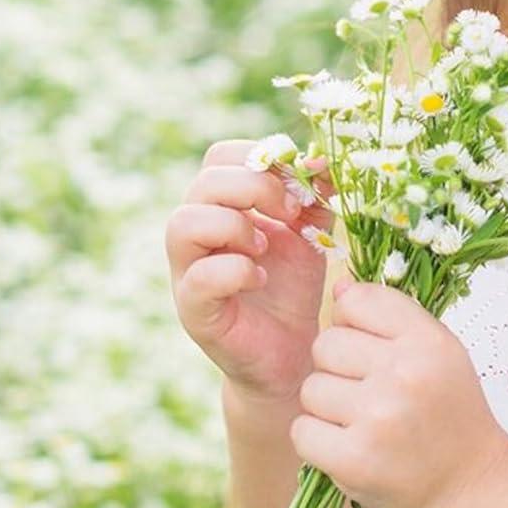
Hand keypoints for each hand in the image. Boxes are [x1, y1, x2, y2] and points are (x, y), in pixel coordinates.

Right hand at [166, 139, 336, 402]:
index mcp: (222, 205)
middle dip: (256, 188)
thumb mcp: (311, 231)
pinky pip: (199, 277)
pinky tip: (260, 278)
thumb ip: (315, 194)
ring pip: (184, 223)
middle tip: (290, 214)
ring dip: (236, 226)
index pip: (222, 157)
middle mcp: (197, 232)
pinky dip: (235, 270)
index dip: (262, 158)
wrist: (291, 350)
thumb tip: (322, 158)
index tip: (300, 184)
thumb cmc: (293, 285)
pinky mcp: (193, 309)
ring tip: (266, 247)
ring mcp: (188, 270)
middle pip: (205, 182)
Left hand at [290, 276, 507, 507]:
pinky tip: (348, 445)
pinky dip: (317, 440)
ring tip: (361, 421)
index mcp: (428, 341)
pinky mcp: (353, 459)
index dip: (353, 321)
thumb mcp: (439, 352)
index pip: (358, 300)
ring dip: (327, 406)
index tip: (370, 346)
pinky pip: (301, 430)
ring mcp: (377, 417)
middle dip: (337, 367)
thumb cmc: (450, 412)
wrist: (469, 483)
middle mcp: (404, 374)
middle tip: (368, 392)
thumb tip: (339, 287)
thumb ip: (391, 317)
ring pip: (310, 388)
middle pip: (326, 344)